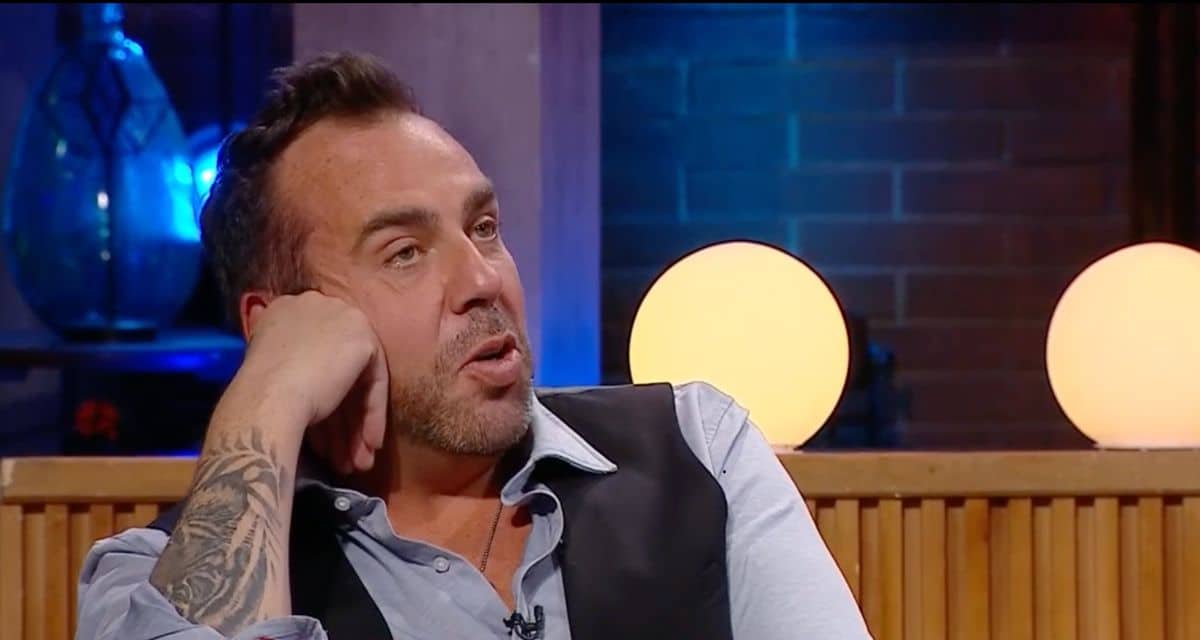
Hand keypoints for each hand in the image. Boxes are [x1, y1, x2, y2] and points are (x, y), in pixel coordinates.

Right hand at [221, 290, 388, 474]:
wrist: (268, 397)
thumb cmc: (258, 392)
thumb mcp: (269, 368)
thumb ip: (289, 365)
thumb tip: (307, 389)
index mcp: (287, 310)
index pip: (313, 354)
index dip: (319, 394)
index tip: (319, 430)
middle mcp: (317, 305)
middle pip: (337, 370)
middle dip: (339, 419)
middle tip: (341, 455)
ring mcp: (344, 319)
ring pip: (355, 382)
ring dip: (354, 427)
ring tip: (354, 463)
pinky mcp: (363, 340)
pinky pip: (373, 384)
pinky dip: (371, 417)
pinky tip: (368, 446)